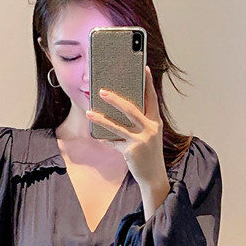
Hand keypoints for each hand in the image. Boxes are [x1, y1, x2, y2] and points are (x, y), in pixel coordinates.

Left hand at [86, 66, 170, 216]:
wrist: (153, 177)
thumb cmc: (149, 154)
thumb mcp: (149, 136)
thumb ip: (139, 123)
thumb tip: (120, 109)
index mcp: (155, 122)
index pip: (152, 98)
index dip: (148, 83)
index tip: (145, 68)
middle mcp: (150, 129)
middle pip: (131, 109)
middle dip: (115, 99)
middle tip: (102, 91)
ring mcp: (140, 140)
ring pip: (117, 126)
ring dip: (101, 118)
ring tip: (89, 112)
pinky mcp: (131, 151)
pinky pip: (113, 142)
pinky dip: (105, 139)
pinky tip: (97, 136)